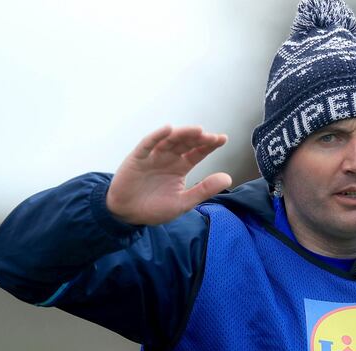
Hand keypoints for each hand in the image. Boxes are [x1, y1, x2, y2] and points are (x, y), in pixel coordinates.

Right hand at [107, 125, 231, 224]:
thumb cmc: (155, 208)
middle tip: (211, 136)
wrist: (127, 215)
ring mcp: (152, 157)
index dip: (209, 145)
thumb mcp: (183, 202)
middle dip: (198, 138)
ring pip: (169, 140)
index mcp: (180, 167)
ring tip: (197, 130)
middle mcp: (168, 158)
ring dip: (183, 134)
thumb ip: (204, 190)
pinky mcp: (137, 158)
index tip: (223, 139)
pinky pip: (147, 144)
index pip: (198, 152)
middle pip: (185, 143)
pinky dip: (156, 136)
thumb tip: (228, 178)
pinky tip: (167, 130)